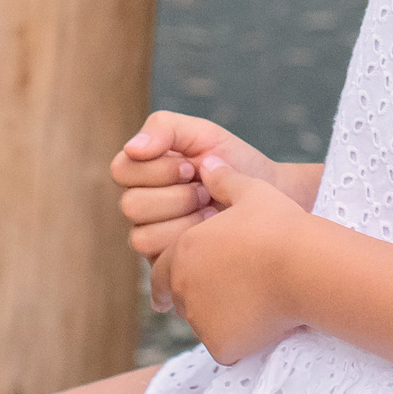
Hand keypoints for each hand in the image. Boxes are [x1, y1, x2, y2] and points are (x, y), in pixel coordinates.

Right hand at [111, 112, 283, 267]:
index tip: (193, 166)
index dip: (159, 169)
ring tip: (212, 215)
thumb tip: (133, 148)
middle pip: (131, 205)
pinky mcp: (167, 265)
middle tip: (205, 192)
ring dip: (185, 223)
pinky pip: (161, 262)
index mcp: (142, 171)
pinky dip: (191, 247)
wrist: (270, 196)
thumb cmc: (233, 162)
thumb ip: (164, 128)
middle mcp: (141, 204)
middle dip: (177, 197)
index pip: (121, 170)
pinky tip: (213, 236)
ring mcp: (152, 236)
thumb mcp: (202, 134)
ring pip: (142, 237)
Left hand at [152, 157, 309, 364]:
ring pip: (202, 323)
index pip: (162, 270)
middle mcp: (184, 286)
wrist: (304, 266)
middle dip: (196, 296)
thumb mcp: (251, 193)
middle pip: (180, 298)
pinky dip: (235, 340)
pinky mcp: (220, 344)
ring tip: (247, 308)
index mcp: (184, 251)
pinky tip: (258, 326)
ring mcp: (200, 318)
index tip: (171, 289)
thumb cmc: (279, 226)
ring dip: (215, 318)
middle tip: (220, 295)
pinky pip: (222, 346)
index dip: (170, 276)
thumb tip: (209, 163)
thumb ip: (225, 180)